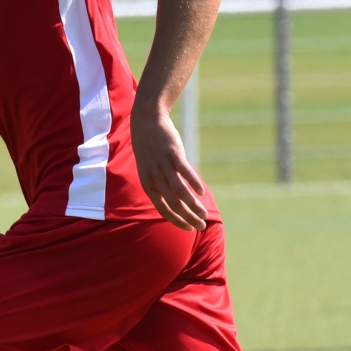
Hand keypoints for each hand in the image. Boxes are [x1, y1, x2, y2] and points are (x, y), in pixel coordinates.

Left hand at [130, 105, 206, 231]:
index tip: (189, 229)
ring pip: (180, 191)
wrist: (146, 121)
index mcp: (147, 184)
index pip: (163, 209)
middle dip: (188, 218)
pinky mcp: (173, 153)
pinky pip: (185, 172)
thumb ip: (160, 183)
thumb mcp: (149, 169)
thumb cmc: (149, 147)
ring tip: (204, 214)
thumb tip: (176, 198)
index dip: (177, 221)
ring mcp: (164, 165)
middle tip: (201, 227)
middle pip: (173, 204)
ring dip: (193, 205)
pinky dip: (194, 183)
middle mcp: (154, 177)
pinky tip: (202, 192)